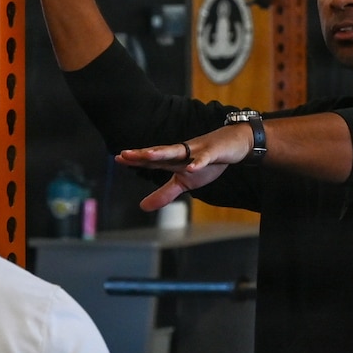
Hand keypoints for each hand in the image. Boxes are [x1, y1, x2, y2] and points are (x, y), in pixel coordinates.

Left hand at [115, 124, 253, 210]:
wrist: (234, 145)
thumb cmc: (207, 163)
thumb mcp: (184, 182)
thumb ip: (164, 193)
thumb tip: (142, 207)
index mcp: (174, 161)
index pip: (152, 161)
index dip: (135, 160)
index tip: (117, 158)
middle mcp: (182, 153)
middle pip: (159, 153)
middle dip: (142, 154)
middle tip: (124, 154)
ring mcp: (197, 151)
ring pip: (178, 151)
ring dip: (162, 153)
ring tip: (148, 155)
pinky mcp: (213, 153)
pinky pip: (204, 158)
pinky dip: (198, 162)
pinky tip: (191, 167)